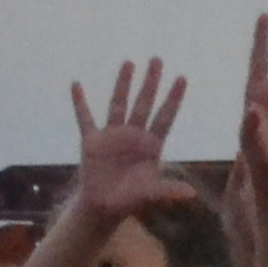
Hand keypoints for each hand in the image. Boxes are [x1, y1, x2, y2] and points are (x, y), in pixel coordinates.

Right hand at [67, 59, 187, 219]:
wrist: (104, 207)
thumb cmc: (130, 199)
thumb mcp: (150, 194)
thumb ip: (168, 190)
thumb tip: (191, 194)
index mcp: (150, 145)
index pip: (165, 117)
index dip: (173, 99)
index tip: (182, 78)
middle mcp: (133, 135)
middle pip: (144, 103)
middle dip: (150, 82)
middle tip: (157, 59)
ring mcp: (112, 136)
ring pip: (118, 104)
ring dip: (123, 84)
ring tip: (129, 62)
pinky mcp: (92, 141)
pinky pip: (85, 118)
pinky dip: (80, 103)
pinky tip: (76, 85)